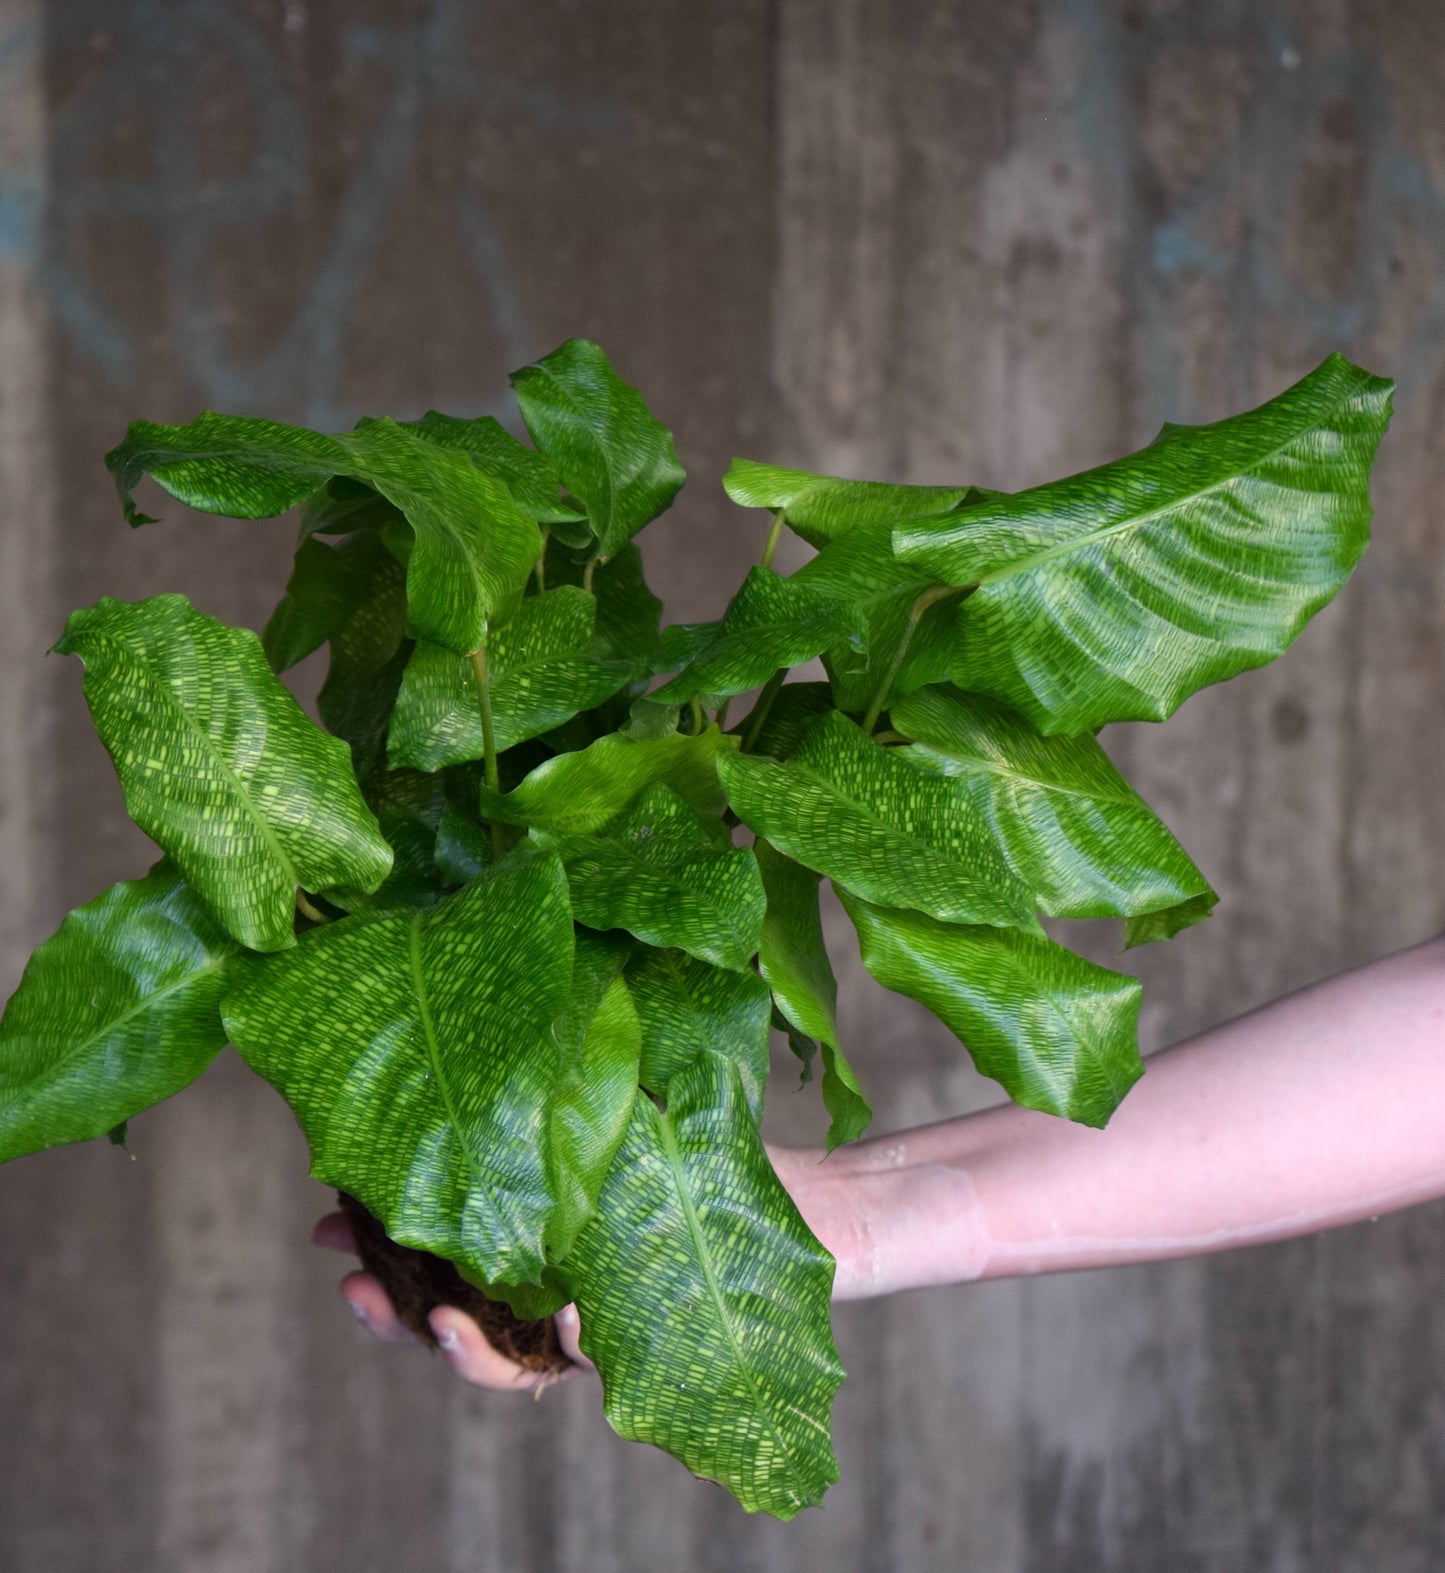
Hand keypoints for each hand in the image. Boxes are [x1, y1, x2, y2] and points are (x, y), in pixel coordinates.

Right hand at [312, 1140, 867, 1389]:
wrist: (808, 1208)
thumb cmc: (710, 1148)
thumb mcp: (622, 1108)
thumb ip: (559, 1101)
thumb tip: (486, 1017)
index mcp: (542, 1241)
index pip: (443, 1260)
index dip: (383, 1252)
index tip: (328, 1224)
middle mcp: (557, 1292)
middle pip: (455, 1323)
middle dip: (396, 1313)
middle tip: (354, 1284)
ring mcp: (596, 1326)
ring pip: (509, 1361)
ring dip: (464, 1348)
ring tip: (441, 1320)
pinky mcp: (643, 1345)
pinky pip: (584, 1361)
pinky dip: (555, 1347)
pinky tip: (545, 1316)